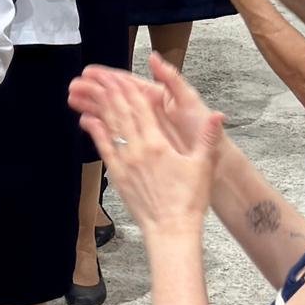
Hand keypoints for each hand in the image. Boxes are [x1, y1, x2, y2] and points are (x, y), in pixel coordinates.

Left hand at [71, 63, 223, 238]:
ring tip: (89, 88)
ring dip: (99, 105)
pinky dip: (94, 131)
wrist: (171, 231)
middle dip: (109, 90)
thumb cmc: (189, 201)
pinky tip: (87, 118)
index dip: (129, 88)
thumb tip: (218, 115)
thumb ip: (207, 137)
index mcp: (158, 143)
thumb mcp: (202, 166)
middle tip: (98, 74)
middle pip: (121, 112)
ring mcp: (125, 162)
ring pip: (110, 126)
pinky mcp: (117, 175)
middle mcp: (138, 149)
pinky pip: (103, 148)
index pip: (141, 107)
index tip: (119, 74)